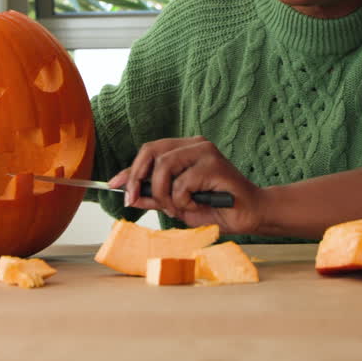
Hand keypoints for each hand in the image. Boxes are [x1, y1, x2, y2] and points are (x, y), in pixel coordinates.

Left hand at [106, 136, 264, 233]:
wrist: (249, 215)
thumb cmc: (216, 208)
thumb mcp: (178, 205)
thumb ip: (156, 197)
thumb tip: (131, 195)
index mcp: (186, 149)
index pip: (150, 152)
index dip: (129, 169)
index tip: (113, 185)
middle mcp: (195, 145)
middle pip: (151, 152)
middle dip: (138, 179)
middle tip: (135, 200)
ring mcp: (206, 152)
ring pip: (164, 168)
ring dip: (164, 195)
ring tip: (178, 207)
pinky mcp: (214, 165)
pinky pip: (182, 184)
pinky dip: (183, 201)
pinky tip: (197, 205)